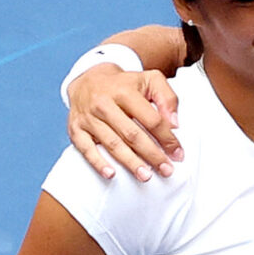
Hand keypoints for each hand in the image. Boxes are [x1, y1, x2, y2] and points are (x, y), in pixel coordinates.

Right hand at [68, 67, 182, 181]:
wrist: (87, 79)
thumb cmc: (123, 85)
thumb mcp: (149, 80)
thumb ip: (167, 98)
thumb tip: (174, 124)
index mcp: (124, 91)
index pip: (151, 119)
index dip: (167, 138)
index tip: (177, 154)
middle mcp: (104, 103)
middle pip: (132, 134)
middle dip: (152, 155)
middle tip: (166, 170)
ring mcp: (88, 117)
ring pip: (113, 144)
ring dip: (131, 163)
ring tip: (146, 176)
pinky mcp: (76, 129)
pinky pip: (86, 149)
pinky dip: (98, 162)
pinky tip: (111, 174)